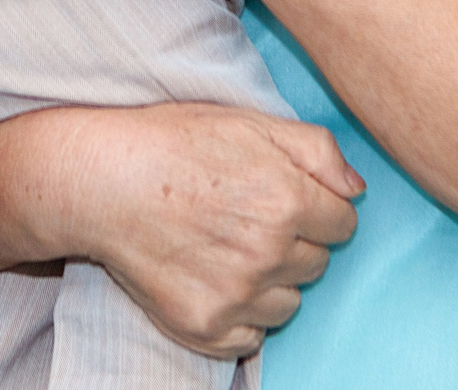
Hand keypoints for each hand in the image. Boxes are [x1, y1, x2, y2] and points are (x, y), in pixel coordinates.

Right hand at [30, 102, 362, 357]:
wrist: (101, 182)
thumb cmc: (173, 143)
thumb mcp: (250, 122)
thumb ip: (316, 150)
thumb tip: (357, 190)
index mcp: (287, 199)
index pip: (343, 225)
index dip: (320, 210)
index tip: (288, 200)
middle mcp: (268, 253)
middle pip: (317, 265)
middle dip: (295, 244)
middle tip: (250, 219)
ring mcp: (236, 295)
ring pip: (288, 304)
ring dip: (271, 283)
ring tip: (229, 249)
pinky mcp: (205, 326)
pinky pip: (251, 337)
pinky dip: (241, 315)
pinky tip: (214, 279)